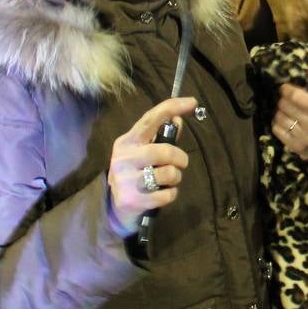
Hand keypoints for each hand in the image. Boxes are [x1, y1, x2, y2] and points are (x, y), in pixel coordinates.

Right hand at [107, 96, 195, 232]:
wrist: (115, 207)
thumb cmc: (135, 173)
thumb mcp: (143, 152)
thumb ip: (161, 137)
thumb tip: (178, 120)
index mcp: (127, 142)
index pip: (150, 119)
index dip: (172, 107)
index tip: (192, 101)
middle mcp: (123, 158)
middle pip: (165, 151)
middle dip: (180, 158)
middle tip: (181, 164)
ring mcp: (126, 180)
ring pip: (169, 173)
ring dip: (176, 178)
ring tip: (167, 181)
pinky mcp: (132, 200)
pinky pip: (167, 195)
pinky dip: (171, 194)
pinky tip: (161, 194)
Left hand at [274, 64, 307, 158]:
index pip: (295, 95)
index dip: (286, 89)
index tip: (285, 88)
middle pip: (284, 105)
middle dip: (283, 100)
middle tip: (288, 101)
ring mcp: (305, 137)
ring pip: (278, 117)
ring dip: (280, 112)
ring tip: (287, 112)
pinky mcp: (295, 146)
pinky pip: (276, 129)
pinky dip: (277, 124)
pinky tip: (286, 123)